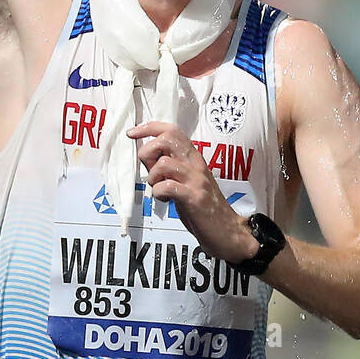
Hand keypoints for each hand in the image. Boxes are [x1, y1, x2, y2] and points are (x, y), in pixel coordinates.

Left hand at [128, 120, 257, 264]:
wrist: (227, 230)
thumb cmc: (203, 206)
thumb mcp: (188, 178)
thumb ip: (172, 165)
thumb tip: (148, 156)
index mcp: (193, 157)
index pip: (171, 130)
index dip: (149, 128)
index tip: (132, 133)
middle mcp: (195, 164)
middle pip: (166, 139)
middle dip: (148, 153)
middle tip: (150, 170)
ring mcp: (196, 180)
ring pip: (163, 164)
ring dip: (153, 178)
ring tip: (160, 189)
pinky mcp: (194, 198)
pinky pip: (166, 187)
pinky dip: (158, 194)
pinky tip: (166, 200)